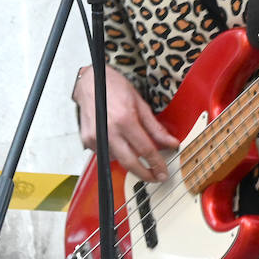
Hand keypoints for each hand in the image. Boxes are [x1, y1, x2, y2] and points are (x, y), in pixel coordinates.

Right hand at [74, 66, 177, 181]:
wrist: (89, 81)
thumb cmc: (114, 87)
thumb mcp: (140, 103)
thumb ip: (155, 127)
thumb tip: (171, 143)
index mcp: (125, 119)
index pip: (145, 149)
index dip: (157, 164)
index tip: (163, 172)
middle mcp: (109, 130)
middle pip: (130, 162)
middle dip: (145, 174)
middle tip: (156, 178)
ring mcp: (96, 136)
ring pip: (117, 160)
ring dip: (129, 160)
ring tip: (135, 150)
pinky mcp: (87, 139)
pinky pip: (105, 154)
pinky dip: (115, 152)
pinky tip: (118, 140)